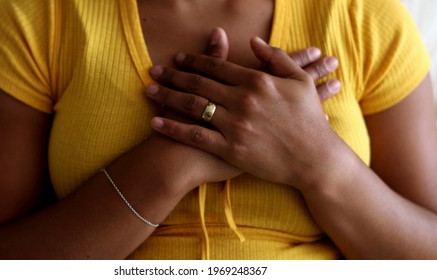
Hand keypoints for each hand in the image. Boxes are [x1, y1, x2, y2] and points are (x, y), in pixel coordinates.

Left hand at [146, 37, 344, 188]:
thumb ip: (277, 58)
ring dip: (167, 96)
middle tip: (154, 71)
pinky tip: (156, 122)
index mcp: (257, 81)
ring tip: (149, 91)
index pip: (217, 65)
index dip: (194, 60)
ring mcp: (235, 125)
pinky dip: (173, 127)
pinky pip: (195, 136)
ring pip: (193, 106)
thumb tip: (254, 41)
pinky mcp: (231, 150)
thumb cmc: (310, 119)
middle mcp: (242, 101)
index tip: (178, 58)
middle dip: (173, 75)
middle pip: (199, 83)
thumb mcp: (300, 82)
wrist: (315, 159)